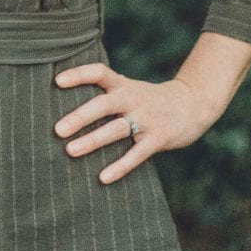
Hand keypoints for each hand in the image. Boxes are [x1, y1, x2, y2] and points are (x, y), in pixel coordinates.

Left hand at [53, 61, 224, 184]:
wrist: (193, 104)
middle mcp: (133, 99)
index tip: (58, 81)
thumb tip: (63, 105)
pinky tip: (103, 178)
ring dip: (93, 140)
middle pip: (104, 104)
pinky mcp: (158, 139)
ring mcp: (147, 119)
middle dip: (80, 117)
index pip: (99, 72)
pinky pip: (137, 155)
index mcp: (123, 85)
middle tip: (57, 130)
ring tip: (70, 150)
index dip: (79, 74)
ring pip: (117, 130)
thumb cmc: (149, 99)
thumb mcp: (129, 89)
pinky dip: (120, 167)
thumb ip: (104, 94)